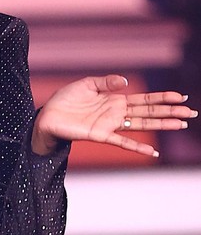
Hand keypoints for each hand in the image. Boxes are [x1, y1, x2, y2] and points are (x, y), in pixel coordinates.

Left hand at [32, 74, 196, 155]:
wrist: (47, 116)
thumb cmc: (65, 100)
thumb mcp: (86, 84)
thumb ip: (107, 82)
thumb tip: (127, 82)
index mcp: (115, 99)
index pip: (144, 99)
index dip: (162, 98)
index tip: (181, 97)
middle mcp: (116, 113)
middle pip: (149, 112)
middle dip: (170, 112)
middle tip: (191, 113)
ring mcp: (110, 125)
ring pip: (141, 125)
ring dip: (161, 125)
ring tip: (180, 125)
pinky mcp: (100, 135)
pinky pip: (122, 142)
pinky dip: (137, 147)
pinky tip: (152, 152)